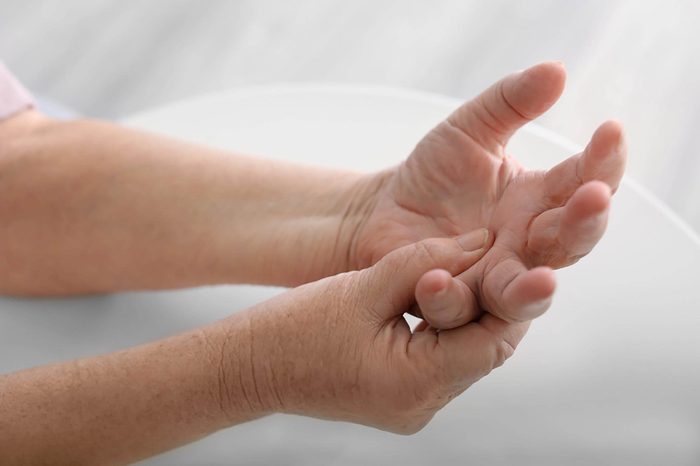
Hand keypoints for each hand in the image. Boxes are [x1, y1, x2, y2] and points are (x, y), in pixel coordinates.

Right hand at [226, 230, 525, 433]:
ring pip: (467, 354)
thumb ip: (425, 261)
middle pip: (485, 349)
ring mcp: (413, 407)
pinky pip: (443, 361)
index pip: (493, 340)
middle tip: (498, 258)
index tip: (515, 255)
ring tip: (469, 271)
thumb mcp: (364, 286)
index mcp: (415, 383)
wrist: (250, 368)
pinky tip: (440, 296)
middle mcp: (423, 405)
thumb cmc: (295, 330)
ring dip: (471, 313)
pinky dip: (448, 327)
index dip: (510, 295)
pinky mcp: (403, 399)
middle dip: (494, 302)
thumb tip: (480, 241)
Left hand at [348, 62, 626, 324]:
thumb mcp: (469, 129)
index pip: (584, 182)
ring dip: (531, 291)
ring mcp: (490, 278)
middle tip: (592, 198)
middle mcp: (525, 245)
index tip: (610, 131)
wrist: (383, 212)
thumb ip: (509, 103)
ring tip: (540, 280)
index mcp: (539, 201)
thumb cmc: (434, 174)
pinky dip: (451, 298)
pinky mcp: (452, 300)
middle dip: (583, 223)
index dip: (603, 161)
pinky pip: (458, 308)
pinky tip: (438, 279)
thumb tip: (556, 70)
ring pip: (521, 295)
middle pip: (567, 243)